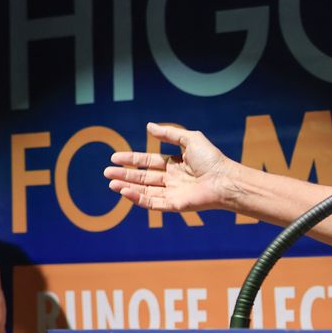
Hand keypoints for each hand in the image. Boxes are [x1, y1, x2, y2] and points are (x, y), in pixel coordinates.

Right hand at [105, 123, 236, 213]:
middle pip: (143, 177)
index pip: (149, 162)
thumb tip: (149, 126)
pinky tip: (124, 191)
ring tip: (111, 182)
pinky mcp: (174, 205)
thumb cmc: (212, 159)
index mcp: (176, 164)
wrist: (224, 179)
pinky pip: (152, 203)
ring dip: (127, 187)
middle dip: (125, 174)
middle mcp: (173, 179)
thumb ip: (169, 134)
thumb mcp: (190, 139)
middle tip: (106, 172)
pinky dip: (137, 198)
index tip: (115, 157)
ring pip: (144, 191)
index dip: (132, 159)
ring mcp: (173, 193)